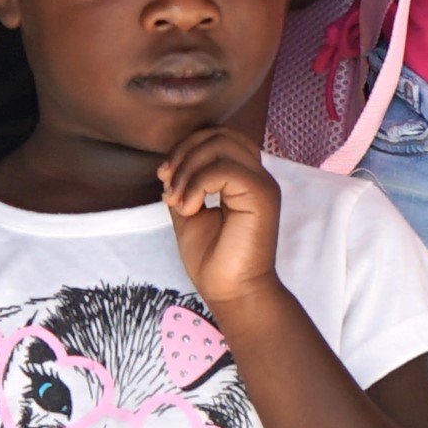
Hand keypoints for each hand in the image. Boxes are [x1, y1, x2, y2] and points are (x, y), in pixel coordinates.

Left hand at [161, 125, 285, 317]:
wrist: (232, 293)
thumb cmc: (213, 260)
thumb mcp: (189, 212)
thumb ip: (184, 185)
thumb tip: (170, 166)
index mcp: (242, 177)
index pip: (217, 136)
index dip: (186, 148)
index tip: (165, 177)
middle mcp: (256, 174)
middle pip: (218, 134)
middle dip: (183, 153)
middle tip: (167, 184)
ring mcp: (262, 183)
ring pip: (221, 145)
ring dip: (187, 169)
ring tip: (177, 200)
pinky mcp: (261, 196)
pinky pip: (224, 169)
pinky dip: (197, 184)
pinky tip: (188, 208)